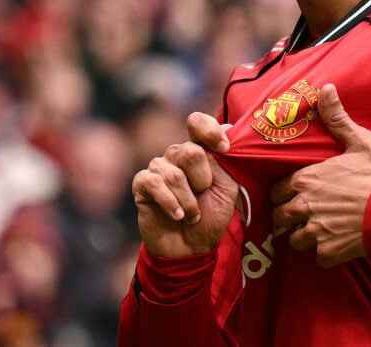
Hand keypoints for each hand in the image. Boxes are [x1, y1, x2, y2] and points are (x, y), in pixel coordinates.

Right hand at [131, 112, 237, 257]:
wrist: (190, 248)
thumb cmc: (211, 216)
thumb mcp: (228, 190)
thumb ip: (227, 162)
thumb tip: (226, 130)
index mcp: (199, 149)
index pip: (197, 123)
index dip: (210, 131)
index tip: (225, 148)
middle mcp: (177, 153)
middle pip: (190, 152)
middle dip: (203, 181)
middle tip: (203, 196)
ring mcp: (158, 167)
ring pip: (174, 174)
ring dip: (189, 201)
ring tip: (193, 215)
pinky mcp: (142, 184)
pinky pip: (154, 183)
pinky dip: (171, 203)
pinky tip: (178, 215)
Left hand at [270, 84, 370, 267]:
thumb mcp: (359, 140)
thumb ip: (337, 119)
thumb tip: (325, 88)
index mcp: (306, 179)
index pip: (276, 191)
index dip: (284, 193)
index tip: (293, 193)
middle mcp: (305, 206)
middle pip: (280, 217)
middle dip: (288, 216)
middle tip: (303, 213)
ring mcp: (316, 231)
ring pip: (295, 240)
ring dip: (304, 235)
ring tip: (320, 229)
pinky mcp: (331, 251)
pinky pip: (318, 257)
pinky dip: (325, 252)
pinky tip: (337, 242)